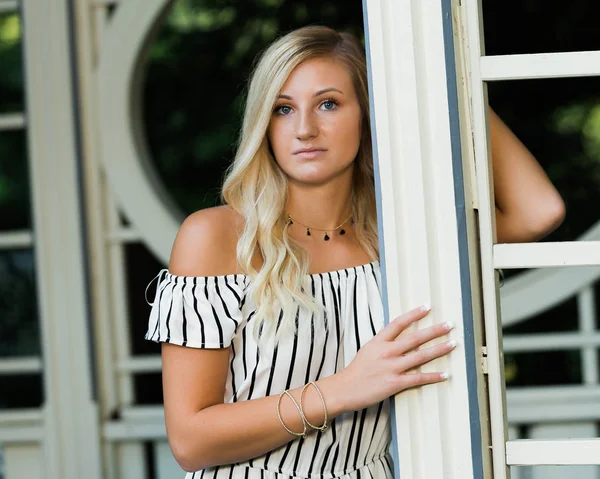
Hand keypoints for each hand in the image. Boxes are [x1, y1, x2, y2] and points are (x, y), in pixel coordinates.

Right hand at [338, 305, 455, 411]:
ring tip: (452, 344)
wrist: (344, 389)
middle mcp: (386, 352)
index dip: (414, 314)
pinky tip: (445, 374)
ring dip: (439, 349)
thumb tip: (402, 339)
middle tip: (449, 325)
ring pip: (420, 356)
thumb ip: (384, 343)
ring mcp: (391, 367)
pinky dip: (433, 376)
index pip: (399, 323)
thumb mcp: (367, 350)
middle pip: (414, 338)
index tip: (427, 307)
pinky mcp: (395, 383)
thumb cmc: (356, 370)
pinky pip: (418, 378)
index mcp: (378, 341)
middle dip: (434, 331)